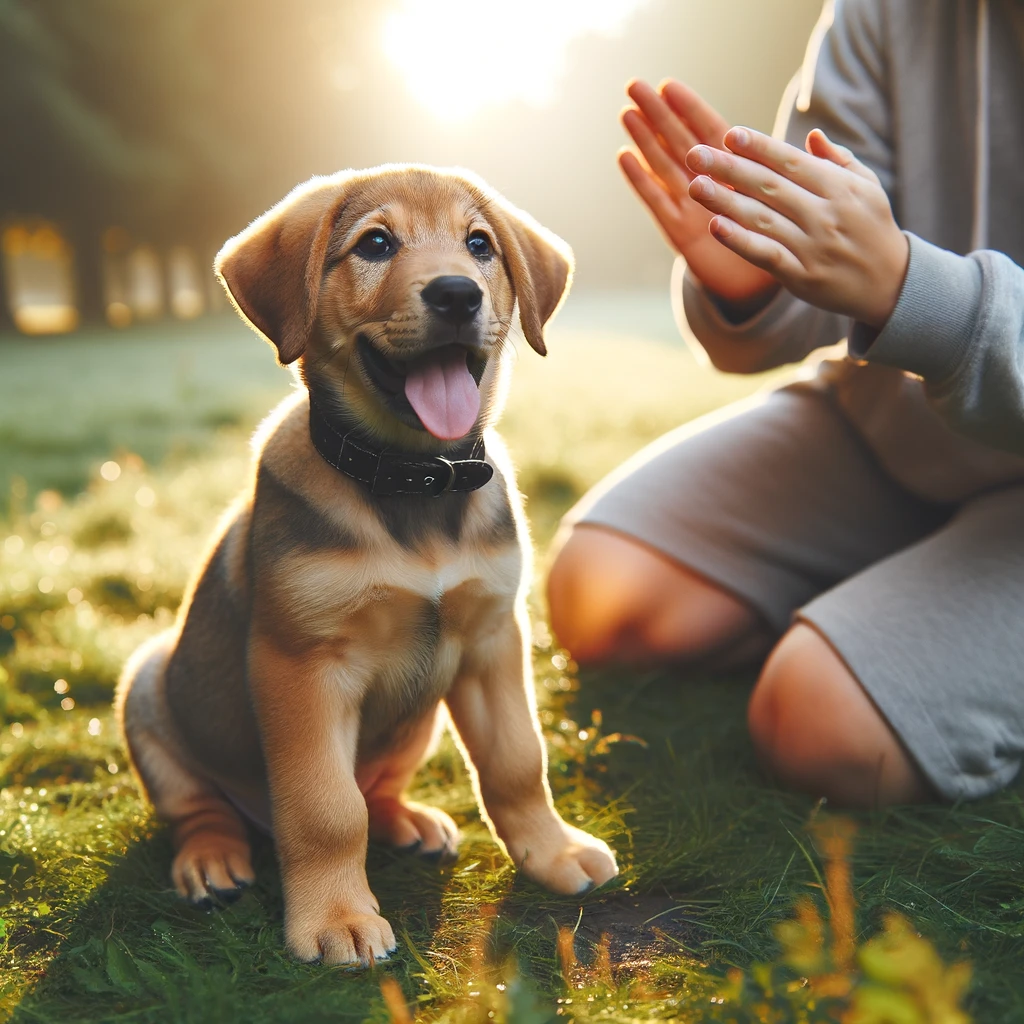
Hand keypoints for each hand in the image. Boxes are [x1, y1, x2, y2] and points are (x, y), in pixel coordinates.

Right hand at [618, 79, 777, 305]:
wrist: (760, 288)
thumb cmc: (781, 244)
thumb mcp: (793, 204)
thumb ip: (799, 173)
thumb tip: (816, 137)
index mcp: (736, 175)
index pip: (710, 132)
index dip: (690, 108)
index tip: (669, 85)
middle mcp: (709, 188)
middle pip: (680, 142)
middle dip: (658, 114)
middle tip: (635, 86)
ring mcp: (691, 209)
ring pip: (664, 166)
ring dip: (645, 139)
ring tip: (626, 112)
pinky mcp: (680, 233)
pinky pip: (658, 202)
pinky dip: (642, 180)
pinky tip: (625, 156)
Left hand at [685, 126, 909, 327]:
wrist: (891, 284)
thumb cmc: (872, 228)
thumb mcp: (866, 187)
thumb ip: (838, 160)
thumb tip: (810, 135)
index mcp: (839, 187)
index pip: (791, 162)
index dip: (759, 147)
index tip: (728, 135)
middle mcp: (825, 213)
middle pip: (769, 186)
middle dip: (729, 168)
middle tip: (695, 154)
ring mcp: (811, 245)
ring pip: (762, 218)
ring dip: (725, 201)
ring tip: (695, 185)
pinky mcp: (801, 275)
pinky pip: (766, 255)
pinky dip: (740, 241)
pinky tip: (715, 227)